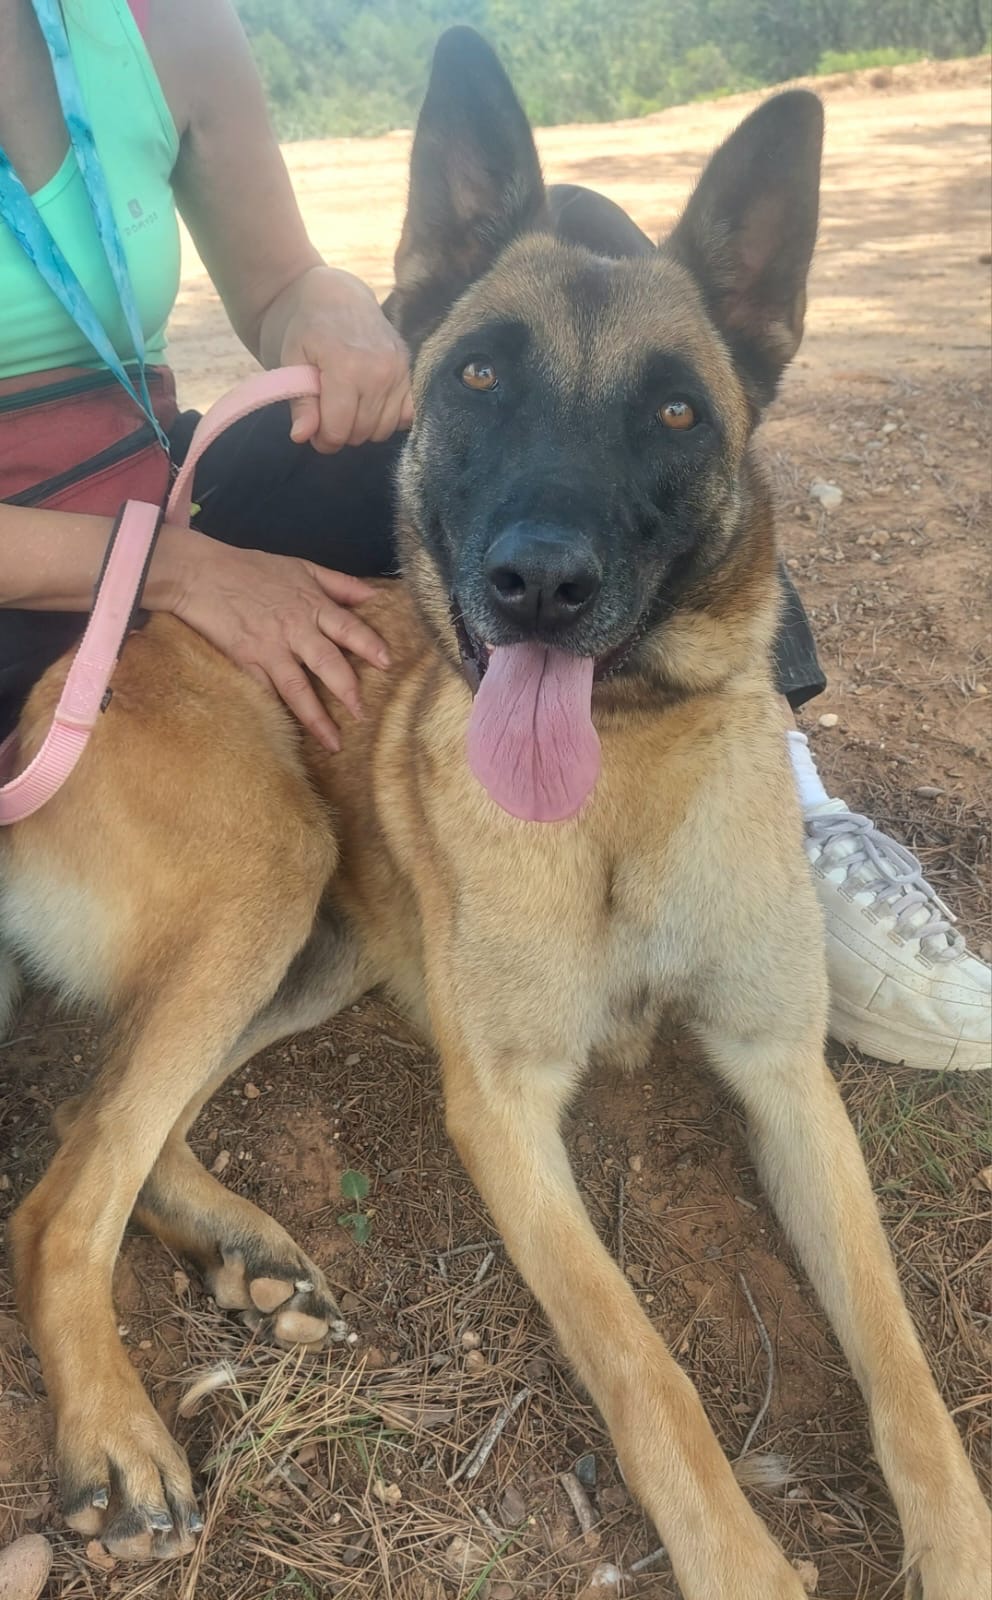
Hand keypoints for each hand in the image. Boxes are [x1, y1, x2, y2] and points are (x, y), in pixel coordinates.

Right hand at [161, 528, 389, 749]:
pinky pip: (264, 693)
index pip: (348, 628)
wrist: (200, 573)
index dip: (369, 645)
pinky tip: (289, 735)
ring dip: (317, 717)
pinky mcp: (244, 662)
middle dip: (347, 691)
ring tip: (334, 743)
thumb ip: (341, 584)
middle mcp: (294, 629)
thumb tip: (377, 594)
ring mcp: (268, 649)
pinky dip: (277, 713)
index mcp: (311, 605)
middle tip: (364, 715)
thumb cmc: (252, 568)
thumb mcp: (302, 567)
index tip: (387, 664)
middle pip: (327, 664)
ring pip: (297, 688)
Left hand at [264, 265, 412, 452]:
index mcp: (347, 366)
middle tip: (324, 416)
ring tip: (345, 408)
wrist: (332, 294)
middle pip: (362, 433)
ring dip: (362, 428)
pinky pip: (407, 415)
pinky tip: (370, 406)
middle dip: (340, 434)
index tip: (310, 429)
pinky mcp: (409, 369)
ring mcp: (399, 369)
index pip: (338, 430)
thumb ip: (300, 402)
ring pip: (384, 429)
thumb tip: (301, 436)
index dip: (321, 438)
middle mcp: (380, 370)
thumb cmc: (303, 328)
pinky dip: (389, 418)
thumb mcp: (290, 361)